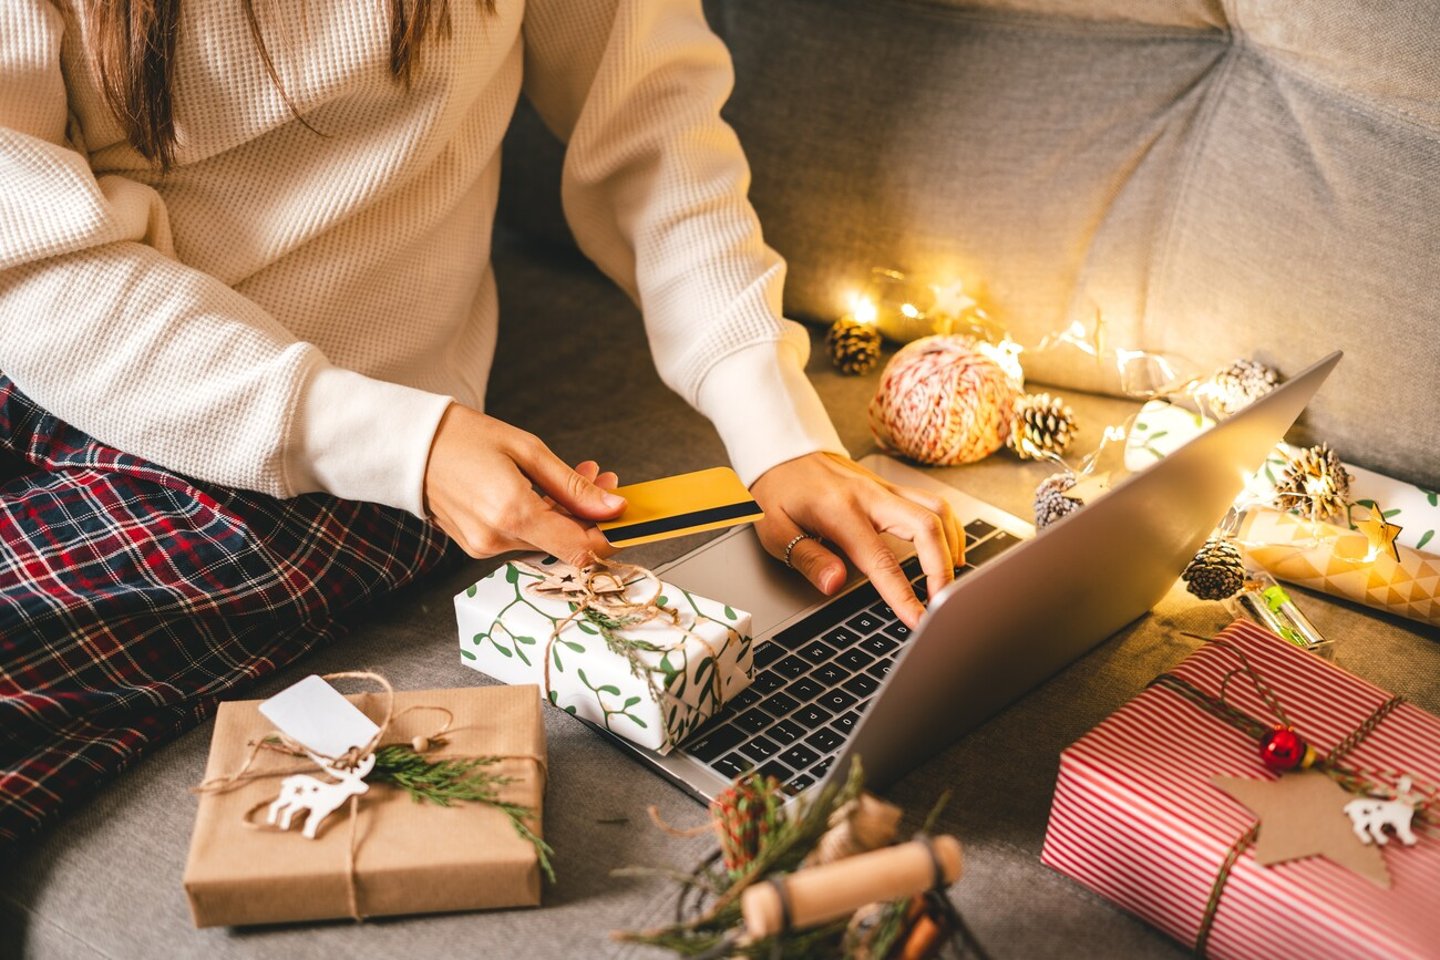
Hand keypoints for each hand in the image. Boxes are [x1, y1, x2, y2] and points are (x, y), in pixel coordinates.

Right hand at [423, 403, 624, 565]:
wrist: (409, 445)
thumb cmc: (464, 437)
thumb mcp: (526, 450)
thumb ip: (572, 485)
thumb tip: (612, 506)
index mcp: (512, 514)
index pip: (579, 549)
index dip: (608, 536)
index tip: (623, 515)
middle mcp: (497, 538)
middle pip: (564, 543)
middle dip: (589, 514)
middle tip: (603, 478)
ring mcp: (484, 546)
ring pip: (545, 540)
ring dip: (566, 512)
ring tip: (576, 474)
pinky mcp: (476, 545)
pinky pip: (522, 536)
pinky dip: (541, 516)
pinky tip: (546, 489)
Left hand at [749, 452, 962, 628]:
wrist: (781, 451)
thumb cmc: (776, 491)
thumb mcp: (775, 530)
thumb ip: (807, 558)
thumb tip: (835, 584)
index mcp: (840, 511)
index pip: (881, 560)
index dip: (903, 594)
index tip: (917, 619)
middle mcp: (870, 496)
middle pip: (927, 526)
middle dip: (942, 569)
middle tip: (939, 602)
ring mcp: (884, 488)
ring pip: (937, 510)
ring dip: (951, 546)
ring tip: (947, 580)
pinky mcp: (890, 487)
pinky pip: (931, 503)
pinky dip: (947, 528)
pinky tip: (945, 549)